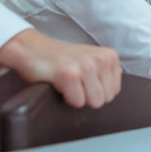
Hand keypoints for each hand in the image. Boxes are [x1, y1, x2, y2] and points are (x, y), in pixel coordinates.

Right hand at [0, 29, 121, 108]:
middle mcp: (101, 59)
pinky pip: (77, 102)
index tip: (85, 81)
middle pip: (106, 98)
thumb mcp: (91, 58)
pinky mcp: (69, 75)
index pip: (115, 91)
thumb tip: (117, 80)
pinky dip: (67, 98)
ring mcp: (86, 66)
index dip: (98, 91)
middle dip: (89, 96)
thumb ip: (106, 70)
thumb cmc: (62, 58)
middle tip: (76, 83)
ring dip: (78, 98)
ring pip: (94, 102)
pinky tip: (60, 84)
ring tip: (69, 84)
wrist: (33, 49)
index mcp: (110, 56)